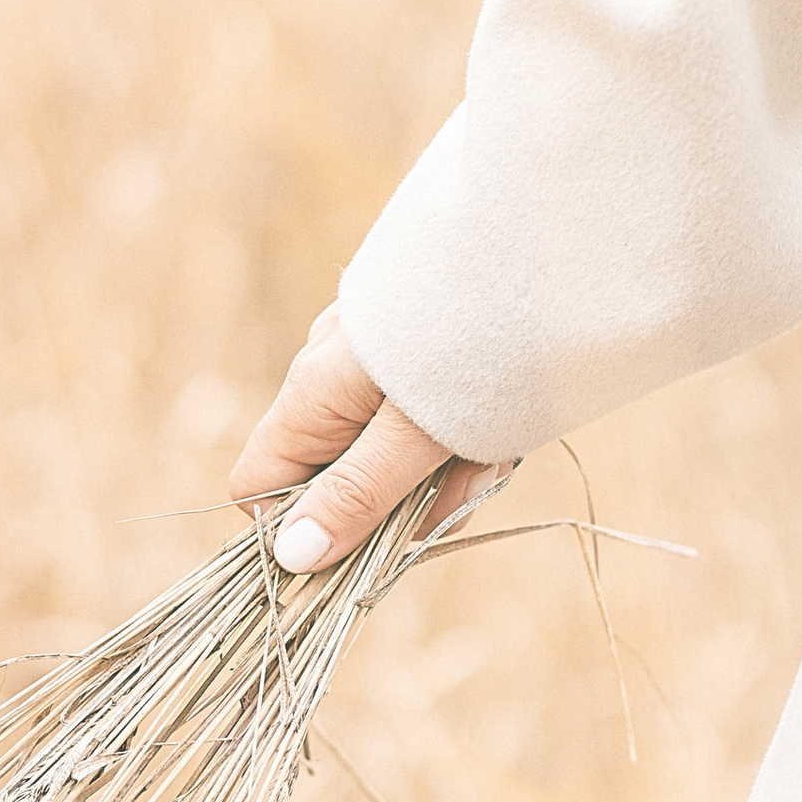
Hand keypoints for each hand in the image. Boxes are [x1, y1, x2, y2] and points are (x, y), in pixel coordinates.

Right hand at [228, 304, 501, 570]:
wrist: (543, 242)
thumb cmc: (474, 342)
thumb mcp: (418, 434)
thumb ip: (357, 495)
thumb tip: (291, 558)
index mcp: (311, 394)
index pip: (259, 484)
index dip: (297, 527)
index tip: (358, 548)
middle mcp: (331, 376)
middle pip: (336, 477)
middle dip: (397, 503)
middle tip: (460, 489)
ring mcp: (376, 363)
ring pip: (393, 455)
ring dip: (445, 473)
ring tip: (496, 451)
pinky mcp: (421, 353)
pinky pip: (429, 422)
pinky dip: (465, 438)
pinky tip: (505, 427)